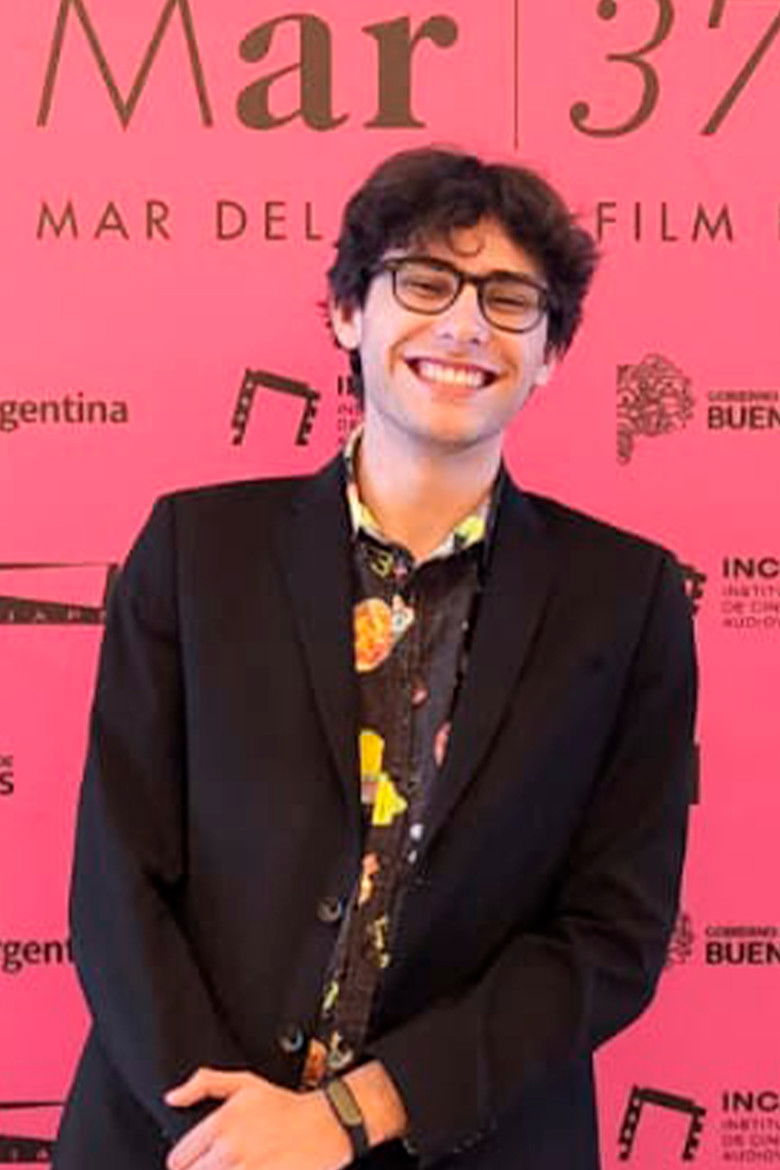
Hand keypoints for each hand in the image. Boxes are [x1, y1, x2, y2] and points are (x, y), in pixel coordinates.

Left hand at [164, 1068, 352, 1169]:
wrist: (324, 1126)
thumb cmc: (285, 1106)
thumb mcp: (245, 1083)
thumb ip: (204, 1084)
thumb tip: (172, 1097)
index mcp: (221, 1123)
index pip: (178, 1159)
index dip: (185, 1160)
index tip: (198, 1158)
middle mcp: (230, 1150)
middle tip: (220, 1163)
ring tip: (235, 1166)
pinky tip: (249, 1169)